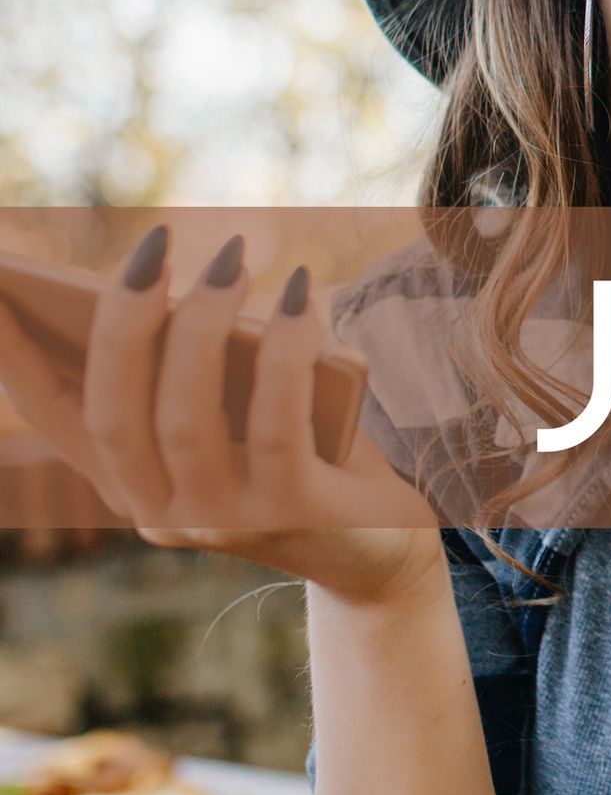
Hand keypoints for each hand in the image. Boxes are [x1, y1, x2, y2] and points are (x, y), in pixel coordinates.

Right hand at [0, 225, 441, 603]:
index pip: (61, 417)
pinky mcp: (296, 513)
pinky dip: (286, 352)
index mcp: (138, 486)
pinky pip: (277, 424)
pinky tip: (301, 297)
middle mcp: (167, 512)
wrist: (390, 549)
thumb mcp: (245, 418)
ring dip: (204, 325)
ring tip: (231, 255)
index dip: (16, 356)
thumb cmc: (312, 459)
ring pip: (185, 418)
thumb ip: (206, 376)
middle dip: (124, 321)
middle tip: (154, 245)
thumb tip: (184, 295)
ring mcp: (227, 519)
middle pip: (114, 413)